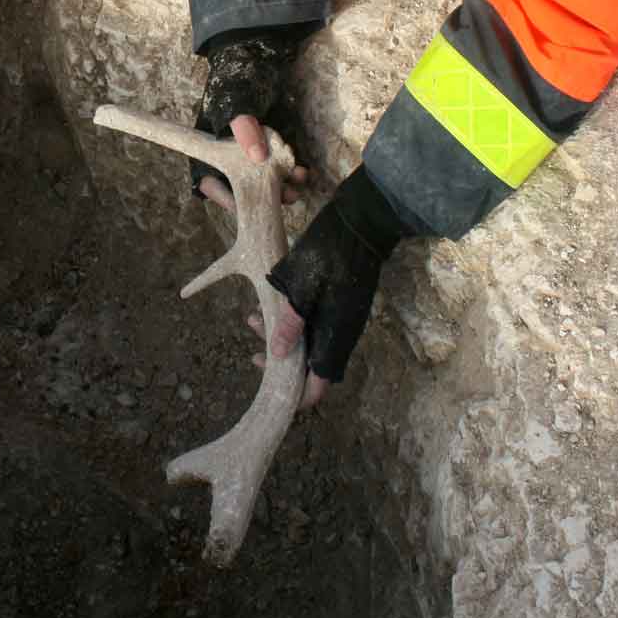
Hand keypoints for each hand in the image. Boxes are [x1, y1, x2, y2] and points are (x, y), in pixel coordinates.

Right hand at [191, 25, 309, 202]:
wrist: (257, 59)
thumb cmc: (236, 82)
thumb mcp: (236, 104)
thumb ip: (244, 129)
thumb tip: (257, 157)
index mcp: (210, 150)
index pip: (210, 184)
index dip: (227, 199)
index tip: (247, 205)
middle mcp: (229, 157)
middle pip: (242, 188)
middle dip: (263, 196)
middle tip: (283, 197)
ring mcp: (252, 154)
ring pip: (264, 182)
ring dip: (281, 187)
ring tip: (297, 185)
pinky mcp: (272, 149)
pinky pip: (280, 169)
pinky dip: (291, 173)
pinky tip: (302, 171)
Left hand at [263, 166, 405, 393]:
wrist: (364, 221)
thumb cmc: (331, 252)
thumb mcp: (301, 286)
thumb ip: (291, 323)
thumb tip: (278, 355)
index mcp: (335, 337)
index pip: (318, 385)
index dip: (297, 396)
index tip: (273, 390)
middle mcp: (342, 334)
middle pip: (310, 365)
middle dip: (279, 359)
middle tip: (253, 341)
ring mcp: (343, 318)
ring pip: (310, 342)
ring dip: (283, 336)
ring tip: (255, 316)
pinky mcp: (341, 303)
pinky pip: (316, 324)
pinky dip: (293, 321)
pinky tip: (273, 304)